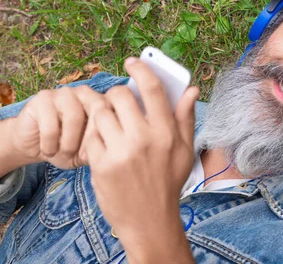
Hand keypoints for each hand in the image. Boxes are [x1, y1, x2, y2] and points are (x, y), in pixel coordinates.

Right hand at [10, 86, 104, 168]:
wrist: (32, 145)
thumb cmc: (63, 147)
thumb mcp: (85, 153)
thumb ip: (99, 148)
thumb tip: (110, 150)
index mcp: (99, 102)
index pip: (113, 112)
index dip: (105, 136)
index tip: (94, 155)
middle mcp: (84, 93)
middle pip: (98, 109)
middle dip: (90, 138)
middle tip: (80, 156)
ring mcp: (63, 93)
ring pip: (74, 116)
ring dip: (69, 143)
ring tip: (63, 153)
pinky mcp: (42, 99)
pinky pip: (51, 124)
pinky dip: (50, 143)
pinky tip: (48, 150)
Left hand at [85, 57, 198, 263]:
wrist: (148, 221)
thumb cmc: (167, 182)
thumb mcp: (183, 151)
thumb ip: (185, 118)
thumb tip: (191, 89)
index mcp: (167, 132)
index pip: (152, 89)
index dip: (141, 69)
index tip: (131, 61)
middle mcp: (144, 139)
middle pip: (120, 95)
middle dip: (117, 96)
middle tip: (119, 104)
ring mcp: (120, 152)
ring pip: (101, 113)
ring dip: (104, 115)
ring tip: (111, 127)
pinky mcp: (101, 164)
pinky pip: (91, 135)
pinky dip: (95, 137)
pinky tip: (104, 147)